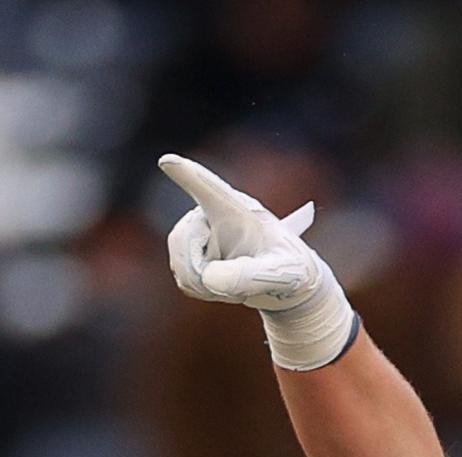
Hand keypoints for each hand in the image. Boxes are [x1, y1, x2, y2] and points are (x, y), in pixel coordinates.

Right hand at [158, 153, 355, 370]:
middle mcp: (211, 213)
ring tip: (238, 282)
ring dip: (207, 284)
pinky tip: (227, 284)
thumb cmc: (292, 268)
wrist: (287, 282)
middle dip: (202, 270)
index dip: (187, 175)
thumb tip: (210, 279)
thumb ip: (250, 274)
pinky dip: (204, 290)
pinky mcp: (191, 253)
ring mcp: (198, 232)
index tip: (169, 161)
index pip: (209, 189)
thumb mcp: (283, 273)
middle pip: (183, 240)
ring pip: (181, 264)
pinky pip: (184, 278)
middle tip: (235, 287)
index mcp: (237, 208)